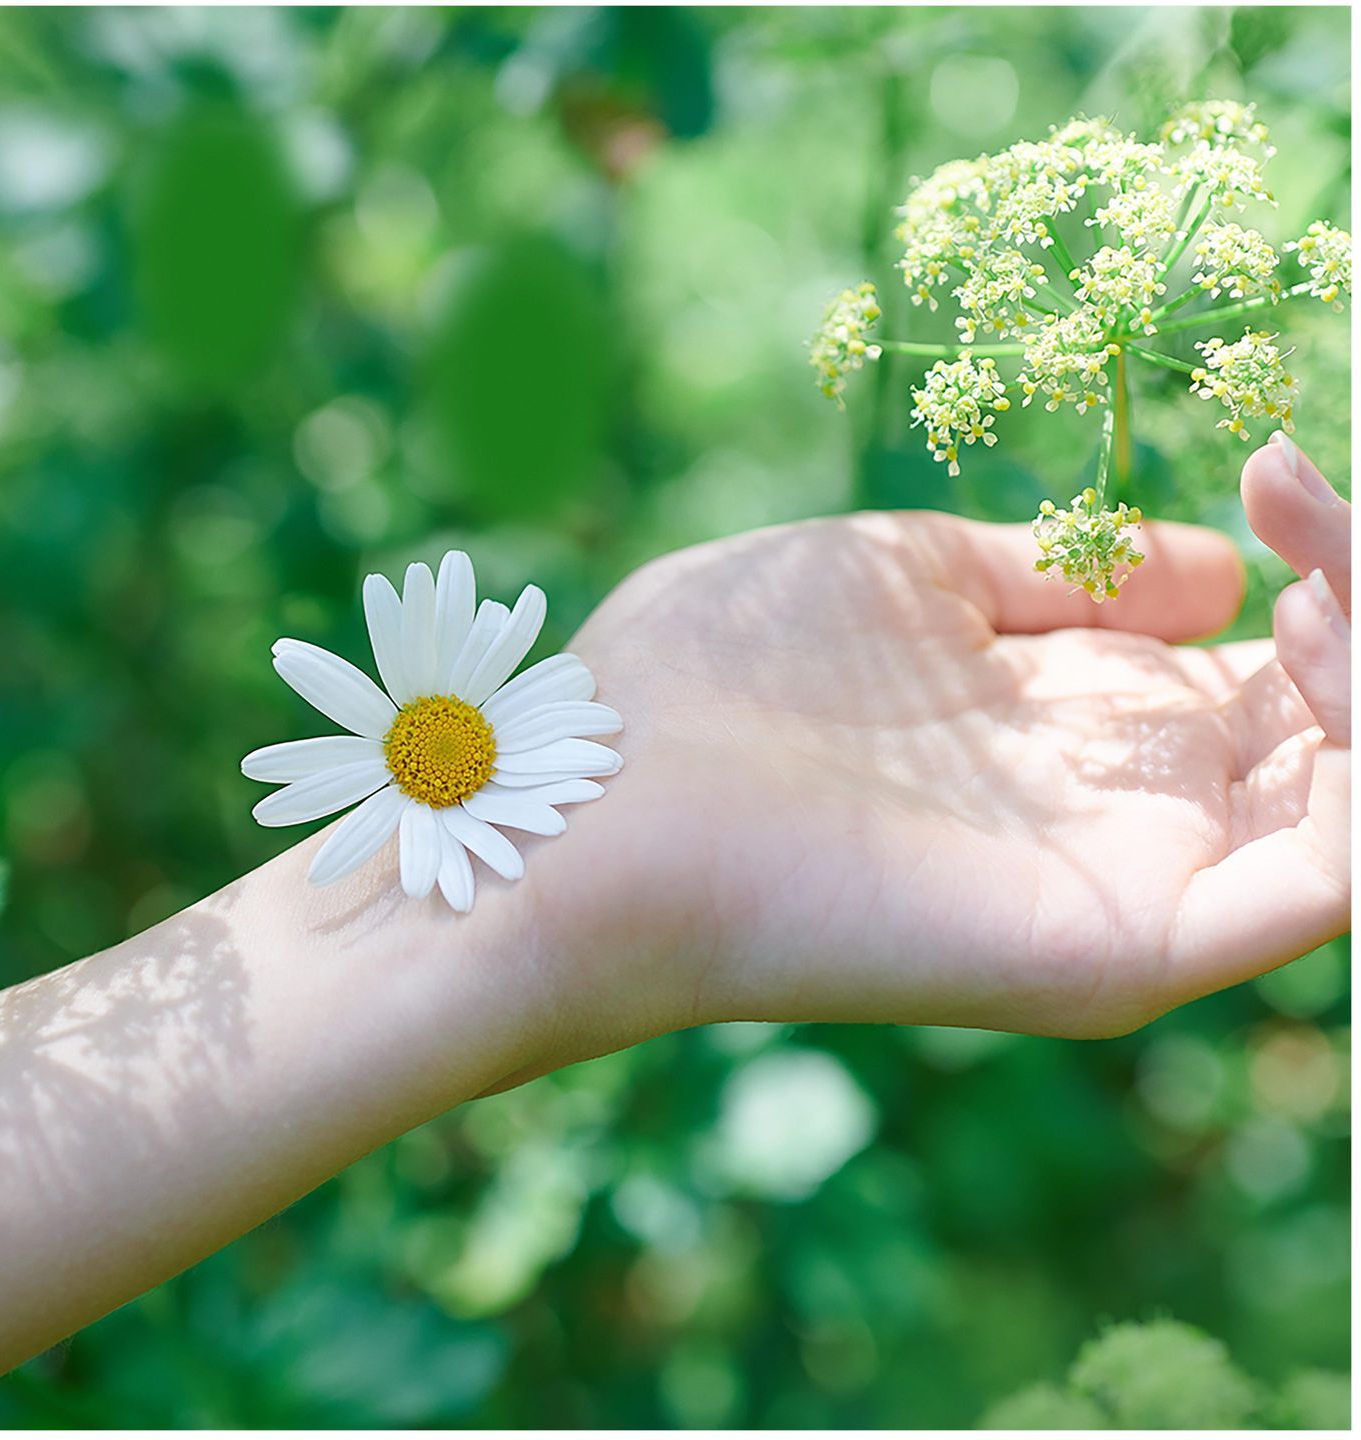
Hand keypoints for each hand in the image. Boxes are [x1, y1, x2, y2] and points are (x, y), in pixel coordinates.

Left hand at [536, 438, 1348, 1055]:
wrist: (612, 791)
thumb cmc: (723, 672)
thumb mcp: (911, 579)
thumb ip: (1066, 578)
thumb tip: (1222, 569)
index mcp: (1075, 722)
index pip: (1269, 667)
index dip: (1317, 560)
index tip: (1283, 463)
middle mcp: (1122, 810)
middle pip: (1331, 727)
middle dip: (1359, 606)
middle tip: (1314, 511)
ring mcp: (1130, 886)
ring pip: (1353, 797)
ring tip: (1326, 585)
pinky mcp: (1121, 948)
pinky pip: (1330, 883)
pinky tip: (1335, 645)